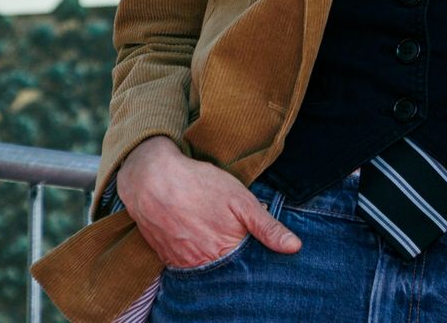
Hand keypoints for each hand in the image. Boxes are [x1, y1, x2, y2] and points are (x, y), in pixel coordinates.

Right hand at [114, 136, 299, 267]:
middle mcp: (202, 263)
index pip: (249, 264)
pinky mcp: (167, 257)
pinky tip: (199, 234)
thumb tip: (295, 247)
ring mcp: (183, 262)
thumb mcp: (242, 200)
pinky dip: (196, 253)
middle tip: (232, 229)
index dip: (256, 253)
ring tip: (214, 229)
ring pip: (207, 266)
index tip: (258, 241)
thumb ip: (267, 227)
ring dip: (215, 255)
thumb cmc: (200, 185)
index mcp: (225, 251)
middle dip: (236, 256)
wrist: (152, 179)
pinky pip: (187, 263)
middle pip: (227, 267)